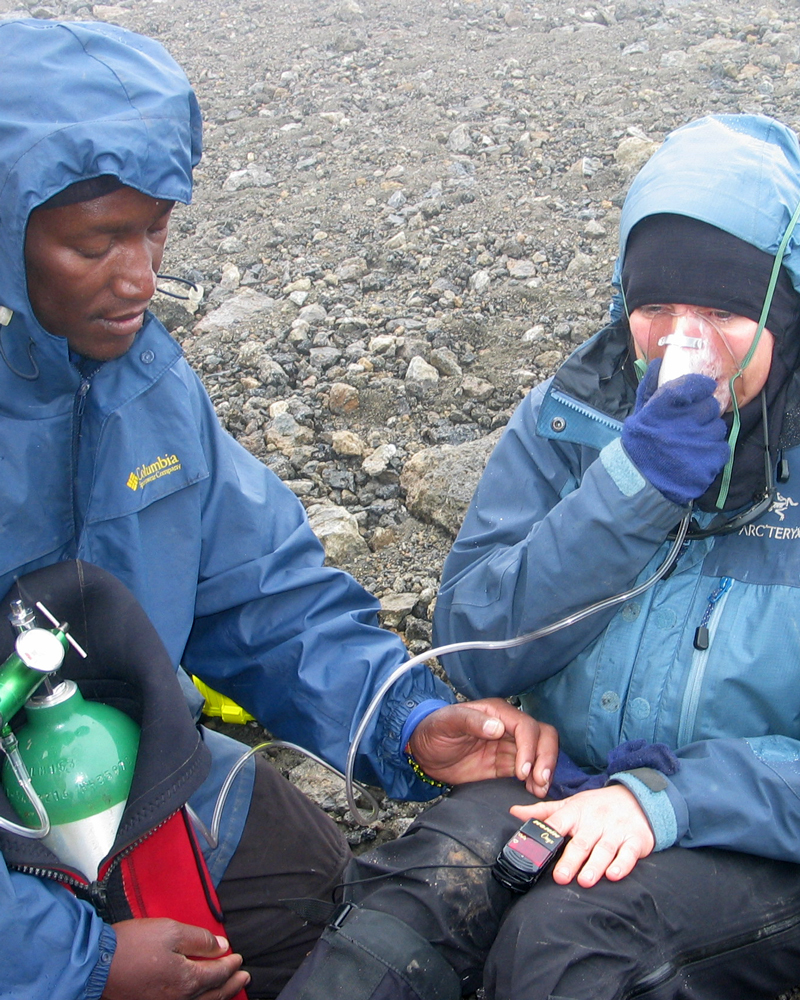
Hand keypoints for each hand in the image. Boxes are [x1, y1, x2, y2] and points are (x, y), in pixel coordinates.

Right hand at [102, 918, 249, 999]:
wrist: (97, 966)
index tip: (238, 957)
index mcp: (187, 979)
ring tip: (230, 989)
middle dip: (231, 985)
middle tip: (243, 978)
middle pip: (213, 994)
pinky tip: (201, 997)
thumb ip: (199, 939)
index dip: (231, 964)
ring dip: (219, 996)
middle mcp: (179, 999)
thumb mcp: (171, 931)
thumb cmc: (133, 946)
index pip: (218, 973)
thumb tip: (221, 946)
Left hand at [408, 698, 557, 796]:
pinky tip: (534, 792)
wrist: (422, 751)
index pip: (526, 726)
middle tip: (540, 781)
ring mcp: (508, 746)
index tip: (523, 770)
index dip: (529, 747)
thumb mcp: (448, 722)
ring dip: (544, 771)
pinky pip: (528, 771)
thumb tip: (498, 728)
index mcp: (498, 712)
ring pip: (539, 754)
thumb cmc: (433, 729)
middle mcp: (508, 727)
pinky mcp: (504, 765)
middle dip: (546, 757)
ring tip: (539, 789)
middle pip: (542, 736)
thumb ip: (471, 722)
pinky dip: (535, 780)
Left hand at [510, 784, 653, 886]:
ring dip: (595, 865)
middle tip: (560, 877)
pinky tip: (614, 875)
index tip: (537, 850)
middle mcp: (595, 822)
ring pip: (604, 849)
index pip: (559, 823)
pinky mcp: (635, 840)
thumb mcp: (570, 805)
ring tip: (585, 881)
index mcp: (575, 812)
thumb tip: (513, 812)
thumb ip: (543, 812)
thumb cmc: (596, 806)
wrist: (636, 797)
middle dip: (571, 859)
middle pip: (582, 842)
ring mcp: (615, 831)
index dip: (548, 834)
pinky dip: (622, 864)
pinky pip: (629, 853)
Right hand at [621, 360, 728, 505]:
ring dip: (709, 432)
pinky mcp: (710, 461)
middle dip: (704, 412)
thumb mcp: (639, 415)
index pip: (691, 385)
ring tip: (695, 441)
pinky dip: (713, 450)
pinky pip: (722, 447)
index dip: (701, 385)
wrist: (641, 483)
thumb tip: (657, 362)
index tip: (703, 388)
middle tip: (693, 422)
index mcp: (661, 410)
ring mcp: (698, 443)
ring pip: (718, 427)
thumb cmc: (639, 446)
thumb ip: (650, 388)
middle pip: (709, 406)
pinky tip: (699, 455)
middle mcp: (682, 423)